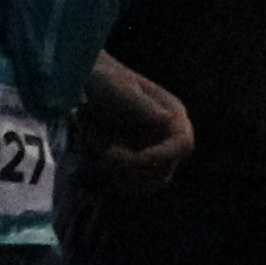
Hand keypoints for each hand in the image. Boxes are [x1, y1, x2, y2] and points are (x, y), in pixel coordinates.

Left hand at [85, 63, 193, 179]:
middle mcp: (167, 138)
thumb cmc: (101, 78)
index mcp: (172, 114)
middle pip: (162, 173)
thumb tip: (167, 120)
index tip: (127, 158)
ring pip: (143, 185)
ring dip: (115, 174)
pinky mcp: (134, 166)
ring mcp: (152, 154)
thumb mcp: (116, 87)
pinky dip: (108, 177)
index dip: (159, 158)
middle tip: (101, 152)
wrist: (83, 84)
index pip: (182, 145)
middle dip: (129, 168)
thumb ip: (139, 104)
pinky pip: (128, 186)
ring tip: (94, 149)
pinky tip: (93, 156)